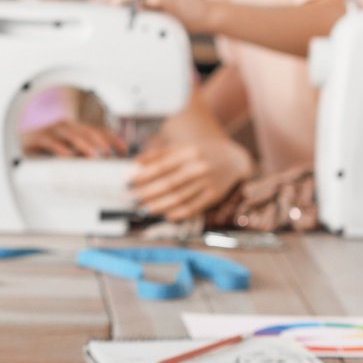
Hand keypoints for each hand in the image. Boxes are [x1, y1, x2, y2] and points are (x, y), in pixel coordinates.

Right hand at [20, 120, 127, 157]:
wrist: (21, 145)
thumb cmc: (48, 151)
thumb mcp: (70, 152)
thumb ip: (84, 156)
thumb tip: (103, 167)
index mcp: (76, 129)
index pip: (97, 130)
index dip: (111, 138)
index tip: (123, 149)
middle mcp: (66, 126)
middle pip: (87, 130)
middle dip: (100, 140)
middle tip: (110, 153)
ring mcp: (52, 130)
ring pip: (70, 134)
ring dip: (83, 144)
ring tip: (93, 155)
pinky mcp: (38, 138)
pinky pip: (50, 142)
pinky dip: (59, 148)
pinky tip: (67, 156)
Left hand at [94, 0, 208, 32]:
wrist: (204, 14)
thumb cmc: (176, 11)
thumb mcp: (152, 4)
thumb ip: (135, 2)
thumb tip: (111, 9)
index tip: (94, 1)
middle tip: (97, 5)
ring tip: (109, 6)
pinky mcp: (175, 0)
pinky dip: (143, 3)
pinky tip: (133, 11)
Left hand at [128, 137, 252, 220]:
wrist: (232, 158)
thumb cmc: (199, 153)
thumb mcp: (181, 148)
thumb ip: (158, 154)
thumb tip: (136, 162)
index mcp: (188, 152)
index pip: (162, 166)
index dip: (145, 175)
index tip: (130, 181)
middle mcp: (199, 167)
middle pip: (170, 183)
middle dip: (149, 192)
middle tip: (133, 199)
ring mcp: (208, 182)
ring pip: (181, 197)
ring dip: (161, 205)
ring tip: (145, 209)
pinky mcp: (215, 195)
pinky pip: (195, 207)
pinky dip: (180, 213)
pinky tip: (167, 215)